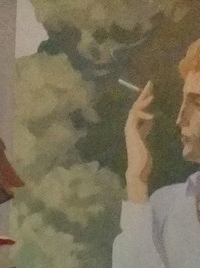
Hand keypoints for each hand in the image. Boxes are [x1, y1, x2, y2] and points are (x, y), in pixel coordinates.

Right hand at [125, 81, 153, 201]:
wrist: (136, 170)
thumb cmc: (142, 160)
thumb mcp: (145, 141)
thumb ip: (146, 130)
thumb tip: (150, 120)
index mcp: (134, 130)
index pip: (138, 112)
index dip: (144, 101)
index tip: (150, 92)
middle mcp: (130, 128)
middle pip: (135, 108)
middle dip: (143, 95)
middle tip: (149, 84)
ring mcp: (129, 130)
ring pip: (134, 110)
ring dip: (142, 101)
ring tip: (150, 93)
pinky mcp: (131, 133)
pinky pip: (135, 118)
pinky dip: (142, 114)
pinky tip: (151, 115)